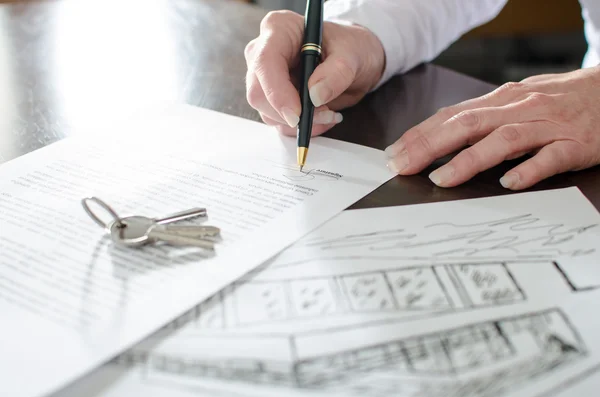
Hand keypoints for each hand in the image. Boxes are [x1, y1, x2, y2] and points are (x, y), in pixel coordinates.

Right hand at [244, 10, 384, 135]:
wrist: (353, 60)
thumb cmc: (349, 47)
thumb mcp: (352, 55)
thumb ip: (336, 73)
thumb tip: (315, 96)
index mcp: (279, 29)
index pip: (265, 62)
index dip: (277, 92)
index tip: (297, 115)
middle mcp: (264, 52)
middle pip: (259, 92)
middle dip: (291, 113)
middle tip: (324, 114)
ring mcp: (265, 77)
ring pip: (267, 112)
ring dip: (299, 122)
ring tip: (329, 114)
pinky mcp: (271, 98)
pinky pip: (277, 121)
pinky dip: (301, 127)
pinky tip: (322, 117)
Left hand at [385, 66, 599, 189]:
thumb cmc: (558, 100)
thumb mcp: (516, 102)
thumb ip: (483, 118)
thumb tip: (439, 135)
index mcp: (502, 100)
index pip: (452, 115)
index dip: (421, 133)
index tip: (395, 152)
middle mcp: (520, 109)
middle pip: (468, 124)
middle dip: (430, 145)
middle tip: (403, 166)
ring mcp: (547, 126)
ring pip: (503, 140)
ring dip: (469, 160)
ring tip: (441, 178)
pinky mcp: (574, 144)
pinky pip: (549, 158)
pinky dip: (528, 169)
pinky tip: (509, 182)